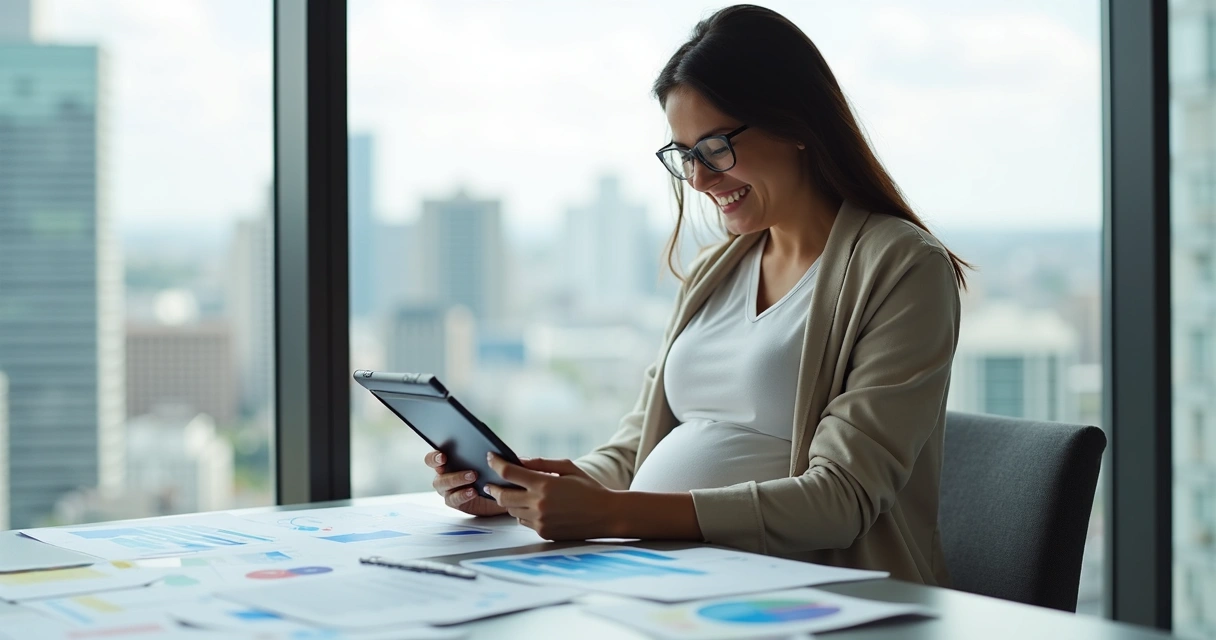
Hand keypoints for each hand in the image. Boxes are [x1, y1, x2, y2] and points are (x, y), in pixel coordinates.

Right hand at [424, 450, 507, 516]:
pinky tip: (473, 491)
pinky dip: (462, 495)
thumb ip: (481, 453)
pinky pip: (453, 499)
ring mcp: (447, 489)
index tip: (443, 457)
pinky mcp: (454, 501)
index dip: (434, 457)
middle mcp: (443, 475)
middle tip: (471, 472)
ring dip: (458, 481)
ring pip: (444, 486)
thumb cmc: (489, 471)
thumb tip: (487, 448)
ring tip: (474, 478)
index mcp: (446, 461)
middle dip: (453, 473)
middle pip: (438, 474)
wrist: (498, 491)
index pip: (432, 458)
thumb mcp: (487, 460)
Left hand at [484, 453, 618, 539]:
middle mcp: (539, 504)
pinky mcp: (543, 532)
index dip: (496, 463)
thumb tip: (518, 460)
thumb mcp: (568, 467)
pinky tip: (532, 507)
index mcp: (544, 484)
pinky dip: (523, 513)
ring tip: (515, 494)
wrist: (607, 515)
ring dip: (509, 501)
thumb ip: (541, 463)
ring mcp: (540, 520)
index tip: (490, 457)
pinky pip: (523, 522)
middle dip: (494, 487)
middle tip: (492, 482)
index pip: (509, 473)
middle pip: (502, 495)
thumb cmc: (589, 488)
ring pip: (511, 510)